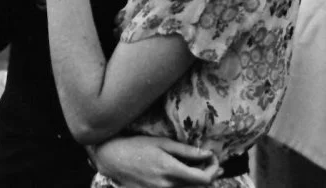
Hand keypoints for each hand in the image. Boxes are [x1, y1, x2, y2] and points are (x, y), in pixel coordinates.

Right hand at [90, 137, 220, 187]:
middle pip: (199, 187)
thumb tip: (207, 154)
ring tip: (197, 166)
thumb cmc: (135, 146)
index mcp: (170, 170)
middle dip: (209, 174)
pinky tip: (182, 172)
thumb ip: (185, 150)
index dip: (213, 169)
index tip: (213, 158)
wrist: (112, 158)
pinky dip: (183, 182)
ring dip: (196, 179)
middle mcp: (167, 185)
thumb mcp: (161, 143)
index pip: (204, 179)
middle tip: (210, 162)